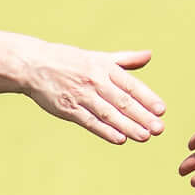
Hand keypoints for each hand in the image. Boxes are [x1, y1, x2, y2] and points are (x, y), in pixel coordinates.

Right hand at [15, 39, 163, 144]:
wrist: (33, 65)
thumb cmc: (68, 60)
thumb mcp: (97, 56)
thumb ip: (125, 60)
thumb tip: (149, 56)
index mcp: (103, 67)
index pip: (130, 84)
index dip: (147, 98)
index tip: (161, 110)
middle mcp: (94, 81)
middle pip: (122, 101)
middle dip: (142, 116)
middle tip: (159, 129)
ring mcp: (81, 96)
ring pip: (109, 114)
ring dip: (128, 126)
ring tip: (145, 136)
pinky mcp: (68, 109)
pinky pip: (90, 121)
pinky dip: (105, 131)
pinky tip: (120, 139)